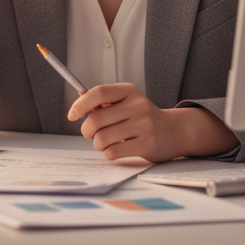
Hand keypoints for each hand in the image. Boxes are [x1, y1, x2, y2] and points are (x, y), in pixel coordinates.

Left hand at [68, 83, 238, 162]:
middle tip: (90, 133)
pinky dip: (108, 153)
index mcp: (129, 91)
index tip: (71, 115)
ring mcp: (144, 125)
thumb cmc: (142, 117)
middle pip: (97, 119)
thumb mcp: (127, 101)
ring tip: (105, 142)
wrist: (173, 131)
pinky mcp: (147, 144)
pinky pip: (113, 152)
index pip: (99, 93)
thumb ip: (105, 103)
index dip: (81, 104)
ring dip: (97, 143)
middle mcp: (137, 105)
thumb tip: (78, 106)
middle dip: (87, 130)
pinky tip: (115, 149)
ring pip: (102, 138)